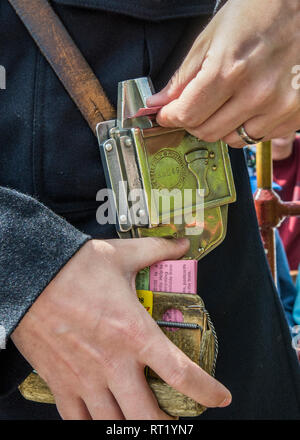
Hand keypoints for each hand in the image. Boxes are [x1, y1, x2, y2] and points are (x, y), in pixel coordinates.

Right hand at [12, 238, 230, 419]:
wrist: (31, 275)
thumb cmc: (77, 266)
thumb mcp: (122, 254)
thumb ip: (158, 250)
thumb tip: (183, 242)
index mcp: (135, 333)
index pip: (181, 373)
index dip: (207, 391)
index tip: (220, 398)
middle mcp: (113, 363)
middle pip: (148, 416)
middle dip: (168, 424)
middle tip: (176, 415)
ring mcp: (85, 378)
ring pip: (115, 425)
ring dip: (134, 426)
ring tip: (142, 418)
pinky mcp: (60, 383)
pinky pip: (79, 422)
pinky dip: (95, 426)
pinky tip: (104, 418)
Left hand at [147, 0, 299, 147]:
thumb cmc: (259, 11)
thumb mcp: (212, 37)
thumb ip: (183, 77)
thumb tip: (158, 104)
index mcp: (230, 70)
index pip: (188, 115)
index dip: (170, 116)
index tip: (166, 114)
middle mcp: (256, 93)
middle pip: (208, 132)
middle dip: (192, 122)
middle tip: (193, 107)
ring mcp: (279, 107)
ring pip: (233, 139)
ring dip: (221, 126)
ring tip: (226, 102)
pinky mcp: (295, 114)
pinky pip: (259, 136)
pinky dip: (247, 125)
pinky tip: (250, 104)